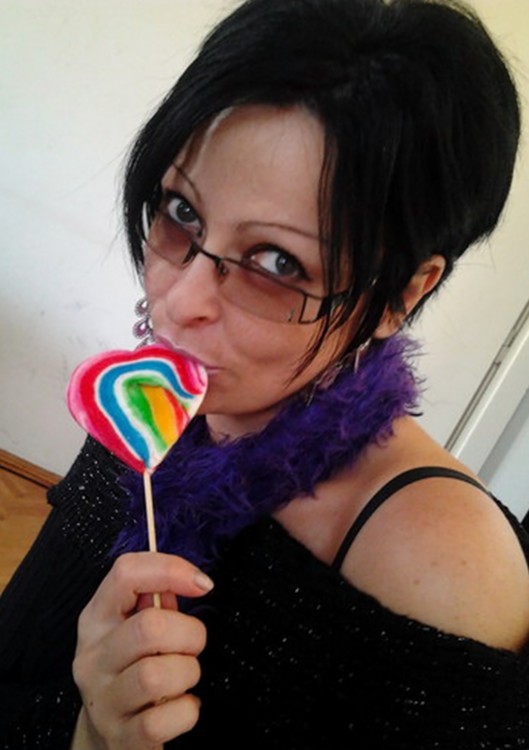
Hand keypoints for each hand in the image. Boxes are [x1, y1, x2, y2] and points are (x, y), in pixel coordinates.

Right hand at [71, 552, 212, 749]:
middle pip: (150, 626)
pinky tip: (180, 705)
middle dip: (189, 634)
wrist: (111, 733)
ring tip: (182, 677)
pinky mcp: (120, 736)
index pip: (126, 573)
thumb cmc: (134, 667)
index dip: (171, 570)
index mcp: (96, 619)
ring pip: (157, 675)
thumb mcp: (136, 628)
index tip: (203, 584)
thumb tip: (191, 580)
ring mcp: (103, 699)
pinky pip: (164, 719)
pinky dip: (186, 710)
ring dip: (187, 673)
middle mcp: (92, 657)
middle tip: (191, 646)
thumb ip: (159, 600)